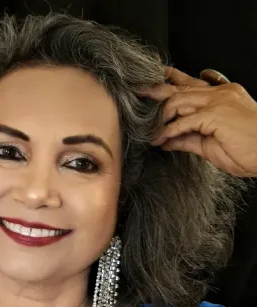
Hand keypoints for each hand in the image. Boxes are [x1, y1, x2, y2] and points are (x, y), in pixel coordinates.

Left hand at [140, 66, 256, 176]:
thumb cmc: (248, 150)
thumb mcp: (211, 145)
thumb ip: (188, 139)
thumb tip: (168, 140)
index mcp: (222, 97)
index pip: (192, 84)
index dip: (172, 80)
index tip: (156, 79)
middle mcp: (219, 94)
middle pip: (181, 88)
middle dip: (157, 90)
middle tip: (138, 90)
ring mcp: (218, 102)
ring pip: (179, 101)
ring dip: (160, 115)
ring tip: (145, 125)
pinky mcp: (215, 115)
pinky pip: (184, 121)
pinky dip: (169, 131)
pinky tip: (159, 139)